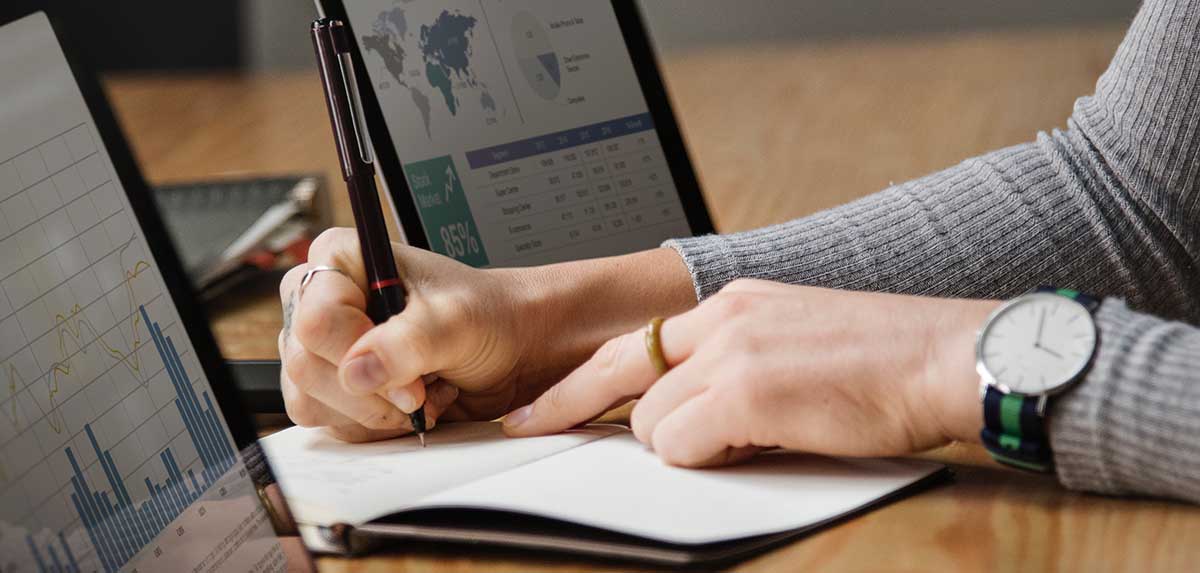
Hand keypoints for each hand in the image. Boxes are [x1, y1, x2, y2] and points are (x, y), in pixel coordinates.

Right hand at [278, 229, 532, 441]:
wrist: (509, 347)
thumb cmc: (485, 315)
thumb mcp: (456, 321)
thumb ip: (407, 343)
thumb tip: (356, 372)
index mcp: (340, 259)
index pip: (316, 319)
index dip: (358, 355)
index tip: (411, 372)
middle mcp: (319, 300)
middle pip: (306, 365)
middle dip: (372, 392)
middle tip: (421, 389)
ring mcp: (322, 347)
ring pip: (310, 400)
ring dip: (374, 411)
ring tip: (421, 389)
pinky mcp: (332, 386)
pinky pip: (328, 422)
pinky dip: (373, 424)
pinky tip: (409, 405)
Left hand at [503, 279, 998, 466]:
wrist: (949, 356)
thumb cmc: (887, 362)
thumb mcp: (796, 341)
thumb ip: (736, 364)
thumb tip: (692, 412)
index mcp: (735, 302)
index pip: (636, 341)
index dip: (579, 378)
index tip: (540, 403)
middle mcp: (724, 317)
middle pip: (619, 370)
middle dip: (570, 405)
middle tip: (528, 428)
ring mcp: (733, 351)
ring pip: (651, 419)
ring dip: (682, 444)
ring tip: (746, 440)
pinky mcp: (748, 389)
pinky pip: (681, 443)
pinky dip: (705, 458)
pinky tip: (757, 445)